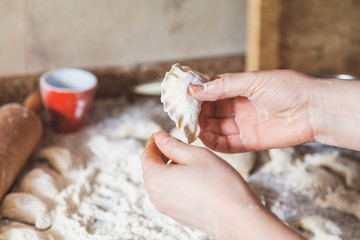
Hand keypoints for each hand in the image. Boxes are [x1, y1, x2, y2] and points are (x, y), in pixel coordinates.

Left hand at [142, 131, 302, 239]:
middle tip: (173, 143)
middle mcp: (156, 196)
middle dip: (159, 155)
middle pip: (150, 170)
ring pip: (159, 182)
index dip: (153, 143)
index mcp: (157, 179)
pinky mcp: (177, 215)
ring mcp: (166, 208)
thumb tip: (160, 137)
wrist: (236, 217)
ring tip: (184, 159)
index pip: (147, 156)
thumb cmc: (219, 184)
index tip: (161, 134)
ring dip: (166, 168)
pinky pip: (168, 193)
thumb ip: (174, 145)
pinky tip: (190, 176)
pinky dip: (172, 181)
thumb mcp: (196, 155)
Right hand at [189, 70, 315, 152]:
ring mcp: (244, 125)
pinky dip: (214, 142)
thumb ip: (223, 86)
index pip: (212, 92)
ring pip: (217, 128)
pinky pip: (227, 144)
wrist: (313, 110)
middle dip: (198, 113)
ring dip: (203, 128)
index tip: (183, 96)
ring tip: (191, 127)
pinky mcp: (250, 142)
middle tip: (184, 114)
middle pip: (212, 111)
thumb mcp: (252, 81)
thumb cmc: (287, 89)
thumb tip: (194, 89)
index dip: (198, 94)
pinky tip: (203, 138)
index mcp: (240, 89)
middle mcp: (239, 107)